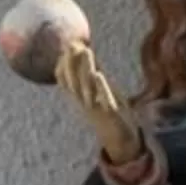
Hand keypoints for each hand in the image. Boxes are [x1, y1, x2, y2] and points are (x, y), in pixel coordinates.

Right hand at [55, 42, 142, 164]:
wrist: (121, 141)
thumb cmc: (108, 112)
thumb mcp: (98, 90)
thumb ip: (90, 71)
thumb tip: (82, 49)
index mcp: (80, 97)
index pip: (65, 81)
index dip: (64, 64)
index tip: (68, 45)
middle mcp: (85, 103)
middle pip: (73, 82)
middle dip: (72, 62)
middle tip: (74, 43)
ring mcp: (97, 110)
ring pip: (87, 89)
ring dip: (86, 69)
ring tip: (87, 50)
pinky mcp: (111, 115)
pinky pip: (104, 101)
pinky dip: (101, 88)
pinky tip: (99, 74)